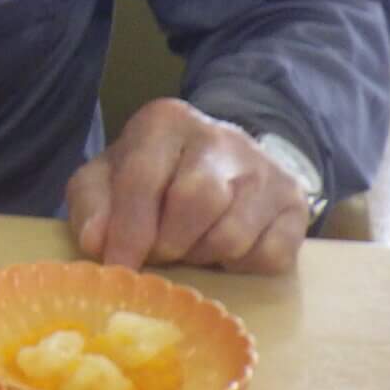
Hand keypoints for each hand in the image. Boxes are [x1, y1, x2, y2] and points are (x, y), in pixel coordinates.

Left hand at [66, 98, 309, 274]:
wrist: (220, 163)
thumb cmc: (152, 175)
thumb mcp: (107, 179)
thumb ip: (92, 206)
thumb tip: (97, 243)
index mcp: (166, 122)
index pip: (143, 177)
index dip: (128, 230)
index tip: (119, 266)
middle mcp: (222, 138)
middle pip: (196, 202)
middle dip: (169, 243)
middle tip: (158, 255)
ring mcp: (267, 170)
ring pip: (233, 235)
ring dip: (202, 257)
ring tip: (188, 247)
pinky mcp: (296, 204)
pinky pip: (269, 256)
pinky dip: (241, 267)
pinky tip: (223, 251)